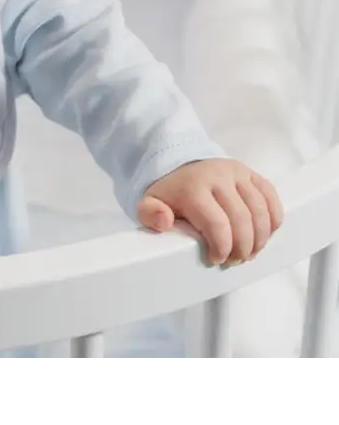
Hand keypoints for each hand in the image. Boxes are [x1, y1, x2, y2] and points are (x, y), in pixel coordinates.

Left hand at [137, 159, 283, 265]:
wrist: (180, 165)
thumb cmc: (170, 192)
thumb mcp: (150, 203)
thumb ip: (151, 215)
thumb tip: (164, 220)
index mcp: (193, 187)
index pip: (217, 224)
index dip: (222, 247)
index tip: (216, 259)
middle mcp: (217, 176)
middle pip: (242, 220)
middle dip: (243, 247)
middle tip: (235, 260)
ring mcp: (237, 173)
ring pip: (260, 211)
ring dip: (260, 238)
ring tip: (249, 252)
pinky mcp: (251, 173)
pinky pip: (271, 198)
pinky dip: (273, 220)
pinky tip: (264, 234)